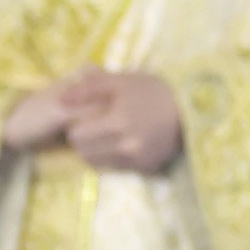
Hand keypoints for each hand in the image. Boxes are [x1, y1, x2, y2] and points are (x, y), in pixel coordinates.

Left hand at [1, 68, 180, 172]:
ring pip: (98, 163)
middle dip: (82, 141)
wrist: (189, 107)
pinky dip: (113, 158)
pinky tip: (120, 144)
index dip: (75, 126)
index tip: (82, 119)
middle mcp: (126, 145)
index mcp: (117, 122)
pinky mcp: (146, 167)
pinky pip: (117, 168)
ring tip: (104, 136)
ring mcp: (137, 159)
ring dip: (95, 151)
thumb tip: (59, 99)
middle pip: (84, 152)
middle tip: (91, 128)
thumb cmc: (152, 90)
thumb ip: (88, 89)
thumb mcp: (120, 81)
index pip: (76, 136)